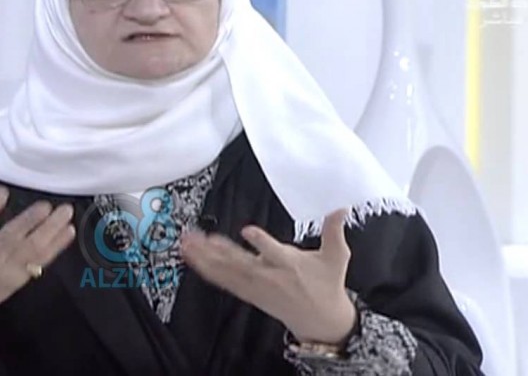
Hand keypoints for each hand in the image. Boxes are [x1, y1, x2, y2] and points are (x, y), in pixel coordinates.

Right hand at [0, 175, 75, 356]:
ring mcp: (6, 269)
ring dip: (51, 231)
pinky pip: (40, 261)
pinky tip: (68, 232)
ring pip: (31, 249)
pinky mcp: (19, 279)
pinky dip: (56, 247)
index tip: (3, 192)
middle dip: (30, 221)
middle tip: (47, 205)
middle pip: (11, 237)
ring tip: (66, 214)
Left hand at [179, 209, 355, 344]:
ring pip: (227, 272)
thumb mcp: (337, 257)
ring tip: (187, 243)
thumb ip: (334, 230)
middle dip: (218, 250)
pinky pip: (223, 281)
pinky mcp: (248, 293)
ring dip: (205, 258)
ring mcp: (256, 286)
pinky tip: (192, 258)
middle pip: (240, 263)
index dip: (260, 242)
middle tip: (200, 237)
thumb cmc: (327, 285)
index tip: (248, 231)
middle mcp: (269, 276)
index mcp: (289, 264)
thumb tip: (340, 207)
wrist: (320, 320)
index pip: (274, 252)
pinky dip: (207, 269)